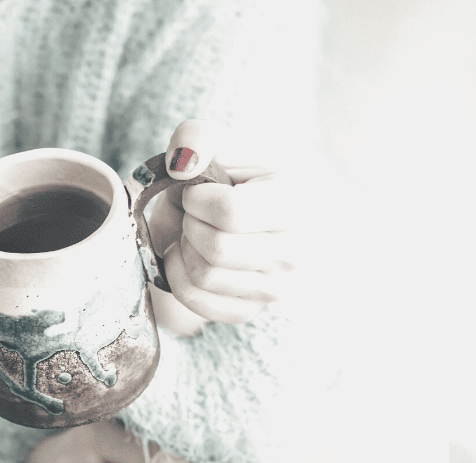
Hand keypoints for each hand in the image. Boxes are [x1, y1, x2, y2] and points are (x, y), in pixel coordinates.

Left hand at [148, 119, 298, 327]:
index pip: (230, 213)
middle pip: (216, 248)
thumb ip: (197, 138)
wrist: (255, 215)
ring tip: (195, 231)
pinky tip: (187, 254)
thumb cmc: (236, 177)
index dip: (198, 198)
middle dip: (190, 224)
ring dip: (184, 248)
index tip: (199, 190)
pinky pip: (196, 301)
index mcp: (297, 203)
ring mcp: (276, 288)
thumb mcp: (223, 145)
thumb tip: (181, 165)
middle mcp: (296, 252)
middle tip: (195, 213)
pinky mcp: (249, 310)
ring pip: (204, 276)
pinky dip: (177, 274)